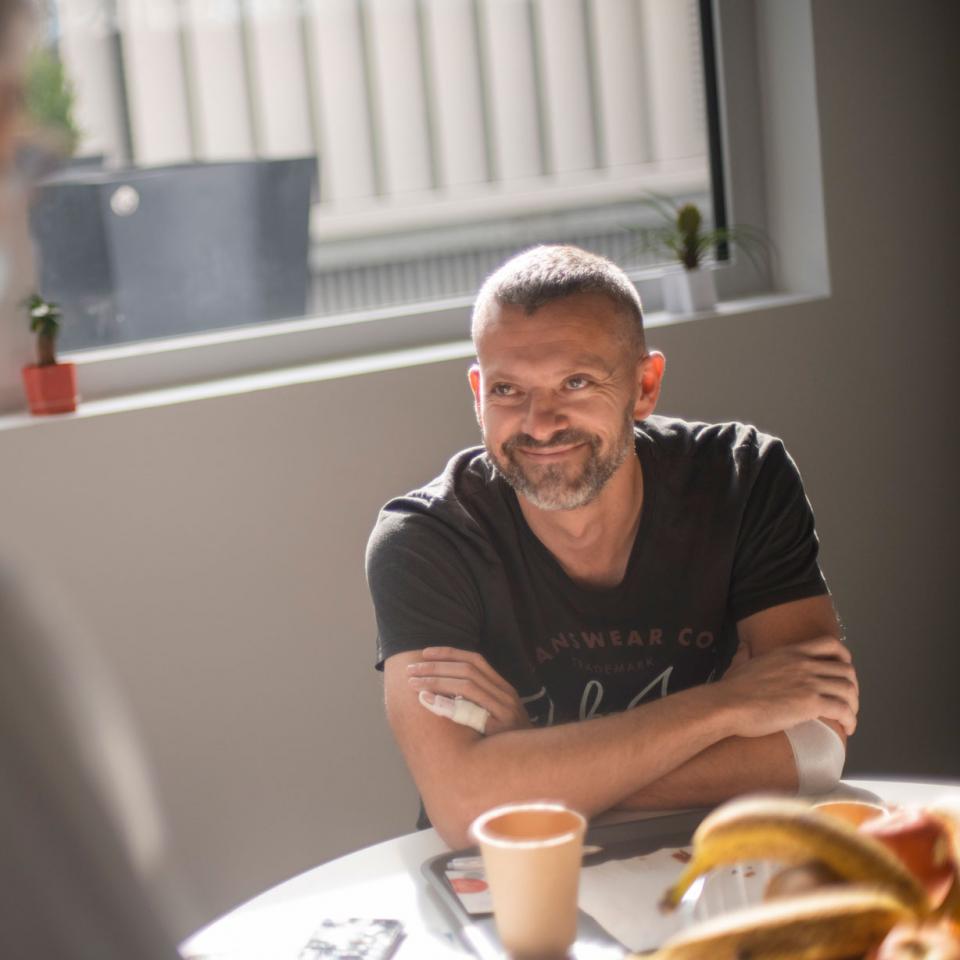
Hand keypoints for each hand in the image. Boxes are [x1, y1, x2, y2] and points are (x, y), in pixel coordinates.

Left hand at [407, 647, 531, 735]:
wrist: (532, 765)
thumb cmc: (507, 743)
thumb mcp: (494, 716)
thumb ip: (475, 701)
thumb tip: (443, 690)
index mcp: (502, 687)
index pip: (475, 660)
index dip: (449, 653)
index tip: (425, 653)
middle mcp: (506, 694)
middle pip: (467, 669)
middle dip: (436, 667)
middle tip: (411, 669)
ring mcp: (505, 709)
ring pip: (467, 684)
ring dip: (437, 680)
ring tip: (414, 684)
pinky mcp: (501, 726)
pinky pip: (471, 709)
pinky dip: (448, 702)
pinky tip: (428, 700)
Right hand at [716, 636, 858, 737]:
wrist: (728, 704)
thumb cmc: (731, 688)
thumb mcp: (740, 663)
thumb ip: (745, 654)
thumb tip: (743, 647)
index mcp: (790, 652)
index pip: (830, 643)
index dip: (845, 657)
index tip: (845, 671)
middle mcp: (803, 663)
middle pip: (846, 669)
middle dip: (853, 687)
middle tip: (848, 702)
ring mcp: (808, 682)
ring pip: (848, 690)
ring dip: (854, 705)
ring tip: (849, 718)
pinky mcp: (810, 703)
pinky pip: (843, 710)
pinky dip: (850, 720)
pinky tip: (847, 728)